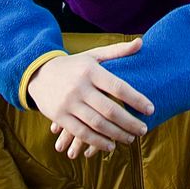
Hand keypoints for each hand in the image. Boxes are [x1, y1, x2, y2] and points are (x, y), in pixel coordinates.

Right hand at [25, 39, 154, 157]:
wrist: (38, 73)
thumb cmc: (74, 65)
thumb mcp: (93, 55)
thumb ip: (117, 51)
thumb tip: (141, 42)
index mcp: (91, 70)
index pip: (118, 87)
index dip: (136, 99)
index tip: (151, 109)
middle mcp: (80, 86)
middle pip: (110, 109)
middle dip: (129, 122)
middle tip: (143, 130)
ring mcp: (68, 102)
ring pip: (97, 123)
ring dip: (116, 134)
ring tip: (130, 139)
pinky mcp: (59, 116)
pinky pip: (81, 132)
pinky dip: (97, 142)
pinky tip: (110, 146)